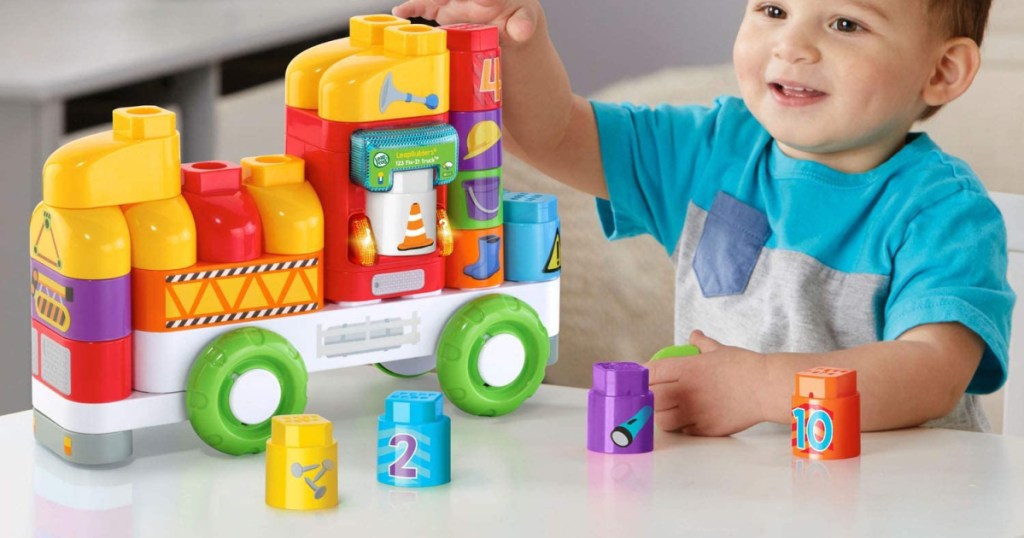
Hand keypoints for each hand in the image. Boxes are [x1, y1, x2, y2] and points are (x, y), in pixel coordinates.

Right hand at [392, 0, 540, 42]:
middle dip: (446, 0)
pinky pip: (424, 5)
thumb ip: (523, 26)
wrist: (505, 20)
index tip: (481, 1)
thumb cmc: (516, 16)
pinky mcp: (441, 7)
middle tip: (442, 3)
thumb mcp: (524, 21)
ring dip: (425, 2)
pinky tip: (401, 12)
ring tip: (407, 8)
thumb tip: (522, 32)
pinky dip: (412, 7)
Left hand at [647, 330, 767, 435]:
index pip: (652, 372)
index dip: (642, 376)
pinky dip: (680, 427)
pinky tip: (684, 420)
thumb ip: (702, 344)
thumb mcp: (720, 350)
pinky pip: (683, 431)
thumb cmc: (745, 367)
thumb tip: (694, 335)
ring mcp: (696, 412)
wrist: (767, 388)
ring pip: (663, 420)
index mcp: (688, 368)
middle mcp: (688, 391)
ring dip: (660, 415)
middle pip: (652, 398)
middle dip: (647, 397)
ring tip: (663, 411)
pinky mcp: (706, 429)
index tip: (640, 378)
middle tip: (647, 397)